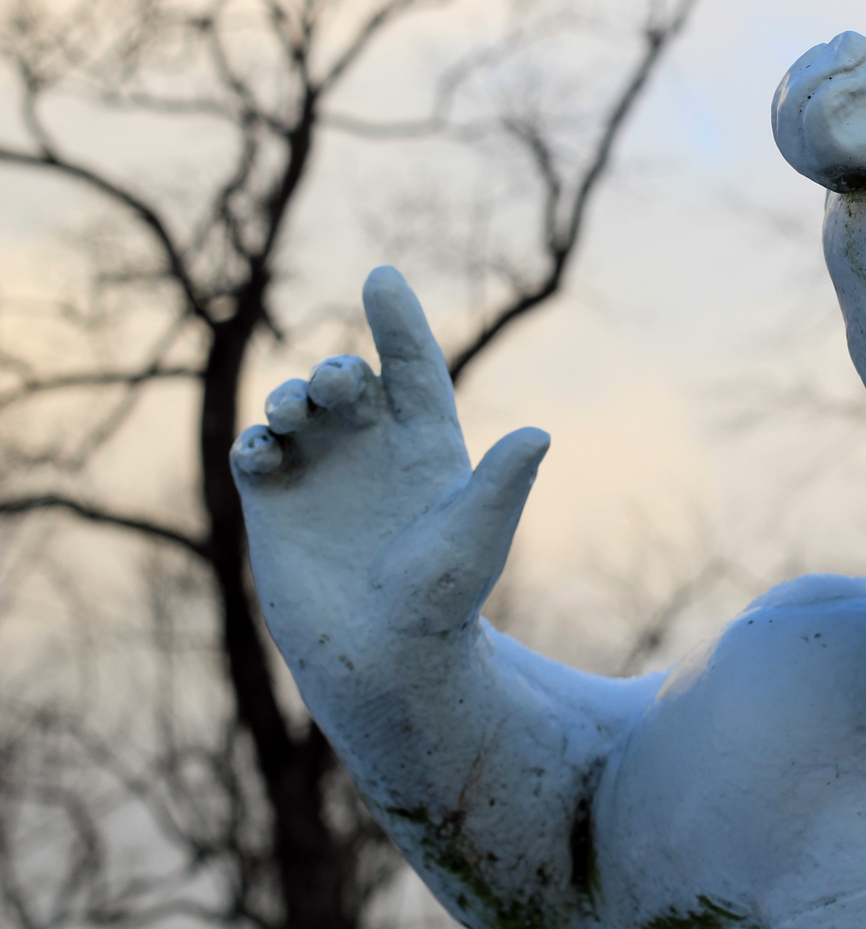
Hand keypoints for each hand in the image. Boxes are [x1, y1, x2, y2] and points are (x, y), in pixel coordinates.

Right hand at [232, 267, 548, 675]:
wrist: (386, 659)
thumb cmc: (442, 600)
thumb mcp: (476, 537)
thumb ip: (501, 484)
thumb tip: (539, 433)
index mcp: (427, 444)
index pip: (413, 367)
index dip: (399, 323)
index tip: (381, 278)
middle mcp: (373, 449)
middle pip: (350, 382)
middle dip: (338, 371)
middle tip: (337, 388)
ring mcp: (323, 470)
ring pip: (298, 406)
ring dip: (291, 397)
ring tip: (294, 414)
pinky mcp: (276, 500)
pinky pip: (254, 451)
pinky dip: (255, 442)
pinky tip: (263, 454)